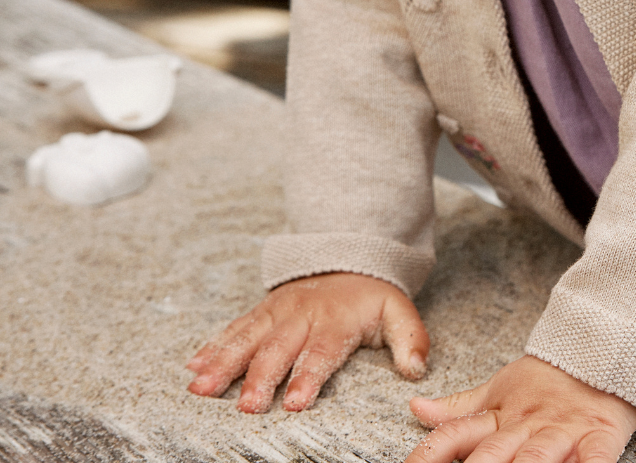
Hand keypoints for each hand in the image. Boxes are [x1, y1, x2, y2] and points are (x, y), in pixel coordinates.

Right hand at [186, 272, 428, 412]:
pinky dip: (213, 345)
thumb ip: (410, 340)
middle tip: (246, 407)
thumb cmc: (372, 295)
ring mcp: (277, 311)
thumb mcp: (400, 310)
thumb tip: (416, 371)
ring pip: (248, 337)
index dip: (308, 377)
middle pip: (279, 349)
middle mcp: (302, 315)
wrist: (349, 256)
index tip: (295, 404)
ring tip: (201, 387)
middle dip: (260, 378)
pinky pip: (235, 327)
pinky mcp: (261, 310)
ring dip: (224, 362)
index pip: (322, 351)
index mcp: (336, 320)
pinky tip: (193, 365)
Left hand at [407, 355, 635, 462]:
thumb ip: (459, 408)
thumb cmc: (547, 380)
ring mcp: (563, 431)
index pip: (455, 435)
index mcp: (501, 415)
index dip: (429, 455)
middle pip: (493, 454)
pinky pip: (594, 458)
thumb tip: (415, 407)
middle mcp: (527, 425)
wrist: (601, 348)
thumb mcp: (500, 390)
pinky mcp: (599, 436)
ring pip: (536, 458)